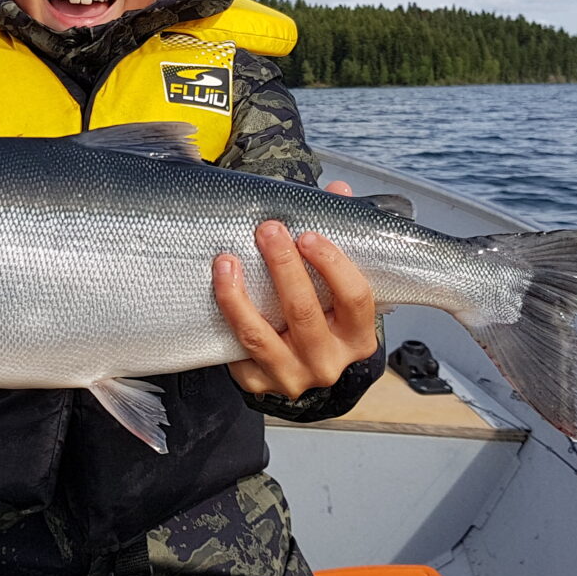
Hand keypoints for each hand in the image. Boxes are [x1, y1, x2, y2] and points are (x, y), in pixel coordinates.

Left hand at [213, 181, 378, 398]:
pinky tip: (218, 290)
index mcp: (358, 336)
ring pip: (260, 335)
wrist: (301, 363)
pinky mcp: (259, 384)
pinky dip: (225, 319)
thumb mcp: (337, 282)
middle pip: (304, 312)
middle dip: (283, 266)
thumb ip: (339, 236)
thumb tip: (338, 192)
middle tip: (267, 230)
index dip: (333, 264)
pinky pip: (237, 350)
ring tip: (227, 260)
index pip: (355, 298)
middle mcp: (329, 363)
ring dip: (239, 295)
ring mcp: (293, 377)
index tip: (308, 234)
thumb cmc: (323, 311)